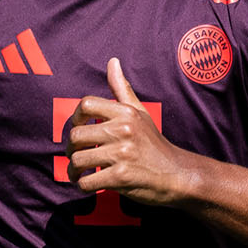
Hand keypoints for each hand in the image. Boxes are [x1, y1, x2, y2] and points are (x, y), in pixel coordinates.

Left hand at [65, 59, 185, 206]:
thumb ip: (122, 89)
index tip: (79, 129)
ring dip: (74, 170)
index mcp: (126, 113)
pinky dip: (82, 186)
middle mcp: (124, 130)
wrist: (176, 175)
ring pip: (78, 160)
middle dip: (71, 149)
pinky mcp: (121, 177)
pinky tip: (87, 184)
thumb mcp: (140, 113)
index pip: (86, 105)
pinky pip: (87, 181)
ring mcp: (122, 154)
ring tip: (78, 173)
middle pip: (76, 135)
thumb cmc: (153, 144)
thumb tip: (112, 61)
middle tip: (76, 156)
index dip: (75, 118)